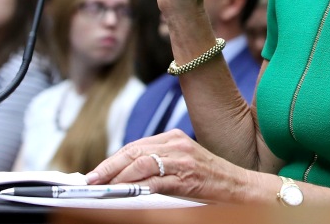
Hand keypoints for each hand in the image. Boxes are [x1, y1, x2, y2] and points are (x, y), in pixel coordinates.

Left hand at [86, 129, 249, 202]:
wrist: (239, 186)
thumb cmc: (210, 178)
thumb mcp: (182, 164)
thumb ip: (158, 164)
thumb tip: (126, 176)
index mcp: (174, 138)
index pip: (135, 146)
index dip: (113, 160)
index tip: (96, 172)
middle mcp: (176, 143)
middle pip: (134, 151)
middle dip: (109, 167)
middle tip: (90, 180)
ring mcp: (182, 158)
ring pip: (140, 163)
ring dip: (117, 176)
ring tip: (102, 187)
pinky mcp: (186, 176)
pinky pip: (156, 180)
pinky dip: (137, 186)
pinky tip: (125, 192)